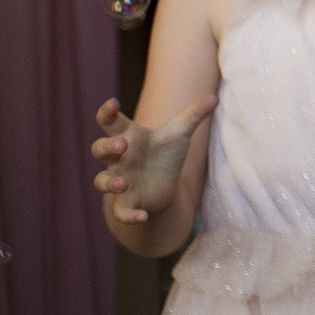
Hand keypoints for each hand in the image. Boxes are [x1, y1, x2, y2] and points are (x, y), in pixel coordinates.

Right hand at [91, 94, 215, 224]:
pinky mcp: (127, 203)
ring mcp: (119, 180)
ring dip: (109, 182)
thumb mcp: (180, 133)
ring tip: (122, 183)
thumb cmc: (165, 153)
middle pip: (100, 149)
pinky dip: (129, 215)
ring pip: (102, 180)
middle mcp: (119, 159)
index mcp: (129, 137)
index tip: (112, 102)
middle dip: (107, 146)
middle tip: (122, 144)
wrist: (164, 184)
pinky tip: (142, 217)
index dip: (108, 112)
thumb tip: (214, 97)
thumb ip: (194, 115)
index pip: (111, 122)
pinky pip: (121, 211)